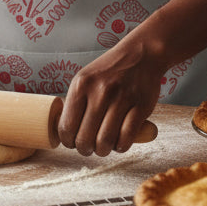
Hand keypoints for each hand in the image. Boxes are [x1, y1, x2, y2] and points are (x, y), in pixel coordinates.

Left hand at [57, 40, 162, 156]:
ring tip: (103, 147)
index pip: (66, 126)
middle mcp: (99, 92)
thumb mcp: (85, 78)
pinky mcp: (140, 106)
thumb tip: (65, 132)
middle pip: (84, 138)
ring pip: (105, 141)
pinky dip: (120, 147)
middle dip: (84, 149)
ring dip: (102, 151)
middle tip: (88, 149)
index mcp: (81, 85)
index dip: (68, 142)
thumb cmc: (109, 71)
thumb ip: (75, 102)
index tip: (72, 143)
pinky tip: (119, 143)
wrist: (140, 54)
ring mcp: (121, 99)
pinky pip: (126, 138)